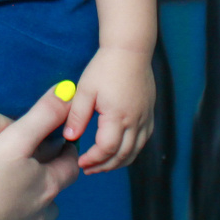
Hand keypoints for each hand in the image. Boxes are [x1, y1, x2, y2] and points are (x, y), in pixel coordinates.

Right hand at [0, 83, 81, 219]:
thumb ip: (41, 115)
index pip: (69, 166)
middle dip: (49, 182)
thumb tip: (68, 90)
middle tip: (37, 167)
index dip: (67, 152)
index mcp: (47, 185)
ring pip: (34, 219)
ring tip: (13, 192)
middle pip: (55, 198)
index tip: (63, 142)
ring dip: (29, 205)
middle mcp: (39, 213)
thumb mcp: (14, 138)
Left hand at [64, 46, 153, 171]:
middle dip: (105, 166)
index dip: (93, 160)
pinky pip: (143, 140)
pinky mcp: (149, 113)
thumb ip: (77, 116)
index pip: (107, 149)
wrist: (130, 49)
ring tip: (103, 165)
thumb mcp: (85, 90)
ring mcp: (145, 118)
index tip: (81, 162)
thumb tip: (69, 137)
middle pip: (123, 155)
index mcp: (118, 117)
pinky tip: (120, 150)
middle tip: (90, 169)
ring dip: (119, 162)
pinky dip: (132, 151)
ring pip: (136, 151)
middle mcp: (135, 121)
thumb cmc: (105, 67)